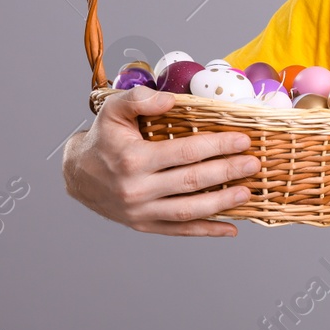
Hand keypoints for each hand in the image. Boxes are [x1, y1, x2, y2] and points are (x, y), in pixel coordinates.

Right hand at [62, 86, 258, 236]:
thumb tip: (171, 99)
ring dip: (222, 203)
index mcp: (133, 159)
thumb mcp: (113, 110)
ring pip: (188, 210)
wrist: (76, 174)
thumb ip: (140, 98)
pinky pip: (178, 230)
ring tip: (247, 193)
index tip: (243, 140)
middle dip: (227, 171)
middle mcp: (136, 189)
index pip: (186, 152)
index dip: (218, 145)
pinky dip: (205, 231)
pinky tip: (230, 228)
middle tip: (253, 164)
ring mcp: (139, 211)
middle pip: (192, 181)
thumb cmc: (103, 138)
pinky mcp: (142, 225)